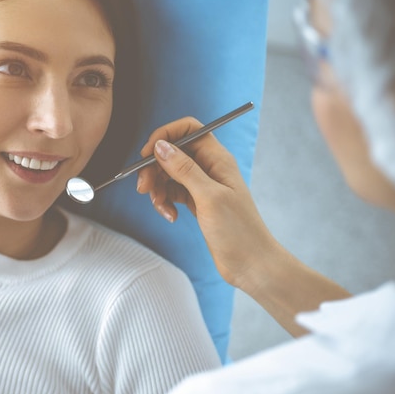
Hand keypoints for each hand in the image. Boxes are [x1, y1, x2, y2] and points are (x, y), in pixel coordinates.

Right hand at [137, 117, 279, 291]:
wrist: (251, 264)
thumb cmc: (239, 231)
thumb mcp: (208, 197)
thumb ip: (184, 169)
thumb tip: (160, 146)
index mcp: (217, 158)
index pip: (188, 129)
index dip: (165, 135)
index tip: (147, 154)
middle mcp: (209, 167)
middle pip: (173, 152)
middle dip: (154, 168)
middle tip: (143, 188)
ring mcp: (202, 185)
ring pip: (169, 174)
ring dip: (158, 188)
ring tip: (161, 207)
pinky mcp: (196, 202)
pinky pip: (172, 192)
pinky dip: (165, 202)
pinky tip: (170, 216)